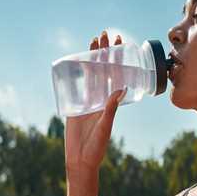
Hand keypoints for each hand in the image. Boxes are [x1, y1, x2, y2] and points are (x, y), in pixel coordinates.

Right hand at [65, 31, 126, 173]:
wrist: (80, 161)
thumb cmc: (96, 147)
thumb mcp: (105, 126)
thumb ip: (111, 109)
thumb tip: (122, 88)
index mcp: (111, 101)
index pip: (116, 74)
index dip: (117, 59)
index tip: (120, 44)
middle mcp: (100, 97)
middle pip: (103, 69)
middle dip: (105, 52)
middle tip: (105, 34)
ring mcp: (87, 99)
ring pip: (90, 73)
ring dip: (92, 57)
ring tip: (93, 41)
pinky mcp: (73, 104)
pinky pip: (75, 85)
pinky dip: (76, 73)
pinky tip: (76, 60)